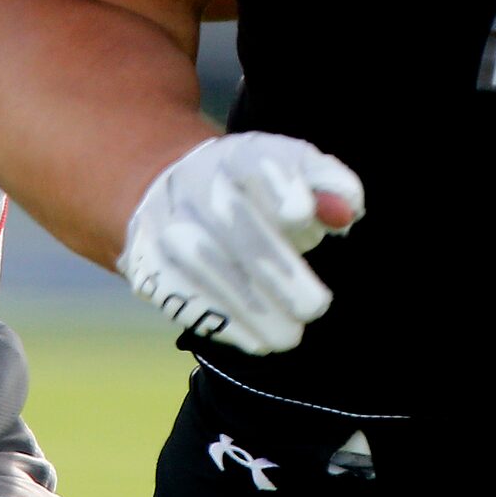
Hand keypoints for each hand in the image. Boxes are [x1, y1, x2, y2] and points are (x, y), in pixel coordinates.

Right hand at [117, 133, 364, 354]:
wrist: (174, 190)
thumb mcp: (293, 172)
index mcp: (238, 156)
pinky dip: (220, 322)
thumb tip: (346, 210)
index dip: (278, 186)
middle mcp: (195, 182)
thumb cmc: (255, 189)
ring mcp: (167, 221)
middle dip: (277, 270)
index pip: (256, 164)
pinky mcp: (148, 260)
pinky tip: (256, 340)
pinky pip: (179, 293)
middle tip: (315, 305)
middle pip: (233, 223)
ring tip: (290, 335)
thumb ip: (326, 185)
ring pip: (204, 264)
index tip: (301, 214)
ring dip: (251, 307)